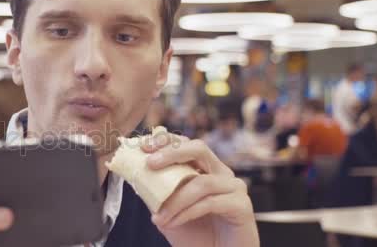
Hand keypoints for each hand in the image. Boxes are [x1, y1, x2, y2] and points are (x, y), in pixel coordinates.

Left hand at [141, 133, 258, 246]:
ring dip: (174, 200)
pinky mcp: (241, 205)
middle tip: (150, 164)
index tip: (143, 147)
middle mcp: (222, 172)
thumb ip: (156, 191)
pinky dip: (186, 213)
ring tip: (158, 218)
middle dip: (172, 153)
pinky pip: (209, 203)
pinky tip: (171, 223)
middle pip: (199, 148)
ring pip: (201, 182)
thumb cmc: (195, 234)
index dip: (165, 141)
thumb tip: (134, 173)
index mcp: (205, 168)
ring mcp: (234, 187)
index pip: (186, 144)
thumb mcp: (168, 209)